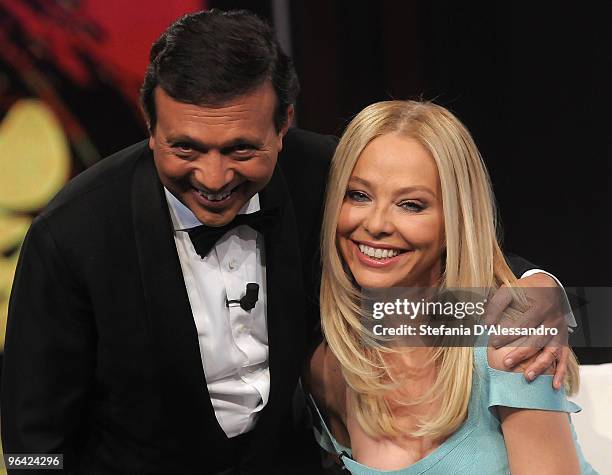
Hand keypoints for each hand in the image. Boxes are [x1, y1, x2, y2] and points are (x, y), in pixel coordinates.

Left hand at [484, 273, 569, 388]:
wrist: (550, 287)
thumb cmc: (526, 290)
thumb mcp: (510, 290)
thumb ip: (497, 304)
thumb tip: (486, 323)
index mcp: (541, 307)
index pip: (525, 323)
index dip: (509, 334)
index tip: (494, 343)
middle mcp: (553, 321)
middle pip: (537, 340)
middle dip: (521, 353)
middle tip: (506, 363)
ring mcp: (560, 332)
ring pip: (552, 352)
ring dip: (540, 365)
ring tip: (526, 376)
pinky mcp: (564, 341)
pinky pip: (564, 358)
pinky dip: (560, 373)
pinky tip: (554, 385)